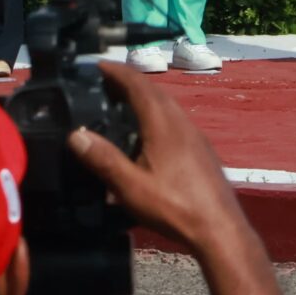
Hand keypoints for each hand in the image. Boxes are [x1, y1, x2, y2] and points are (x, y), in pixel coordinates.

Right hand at [66, 60, 249, 250]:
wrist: (220, 228)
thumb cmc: (175, 207)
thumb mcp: (131, 187)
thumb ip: (103, 159)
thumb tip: (75, 134)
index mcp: (163, 123)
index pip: (137, 84)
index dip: (116, 71)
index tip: (96, 66)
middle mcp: (181, 121)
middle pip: (153, 90)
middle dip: (127, 82)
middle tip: (101, 86)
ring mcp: (194, 134)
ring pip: (166, 105)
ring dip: (143, 98)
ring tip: (118, 107)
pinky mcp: (200, 148)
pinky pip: (174, 119)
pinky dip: (155, 115)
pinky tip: (145, 136)